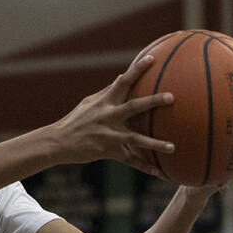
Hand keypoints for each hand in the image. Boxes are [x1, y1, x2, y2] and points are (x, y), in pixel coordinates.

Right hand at [51, 52, 175, 170]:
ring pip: (137, 139)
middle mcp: (108, 116)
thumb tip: (121, 78)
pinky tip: (159, 172)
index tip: (152, 59)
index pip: (122, 81)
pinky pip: (130, 160)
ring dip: (155, 143)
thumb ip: (106, 93)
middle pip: (134, 107)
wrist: (59, 143)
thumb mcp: (88, 103)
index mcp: (104, 102)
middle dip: (153, 101)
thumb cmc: (75, 121)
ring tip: (173, 146)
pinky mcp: (110, 151)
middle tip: (171, 97)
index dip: (137, 69)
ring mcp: (110, 135)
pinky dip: (144, 167)